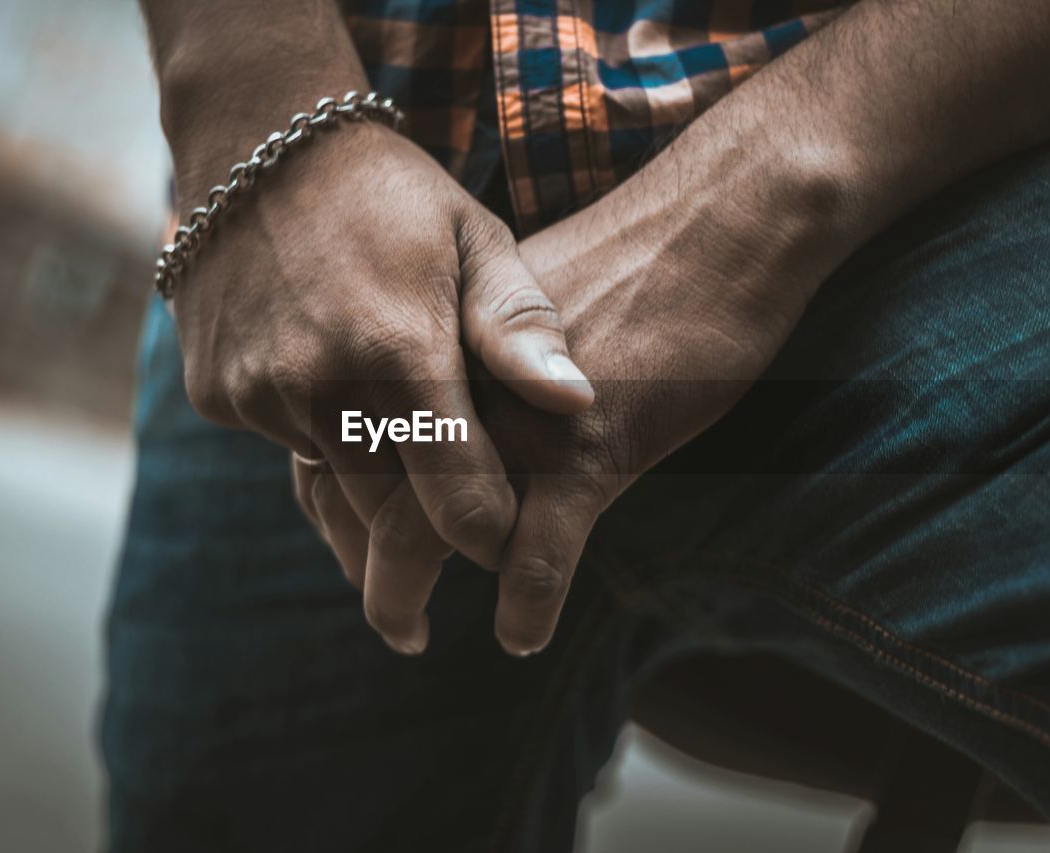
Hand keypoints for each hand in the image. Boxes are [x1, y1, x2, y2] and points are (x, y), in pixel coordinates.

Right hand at [171, 119, 594, 651]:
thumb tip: (579, 405)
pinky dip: (316, 447)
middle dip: (419, 555)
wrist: (260, 146)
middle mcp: (321, 384)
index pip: (459, 501)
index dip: (489, 537)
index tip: (504, 547)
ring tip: (390, 511)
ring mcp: (259, 392)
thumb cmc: (394, 198)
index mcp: (402, 350)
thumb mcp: (476, 240)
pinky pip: (283, 450)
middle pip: (390, 517)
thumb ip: (522, 326)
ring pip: (333, 489)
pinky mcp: (217, 395)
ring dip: (369, 495)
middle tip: (421, 611)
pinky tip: (332, 408)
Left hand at [295, 126, 853, 654]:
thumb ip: (479, 357)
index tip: (346, 551)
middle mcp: (462, 381)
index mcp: (439, 343)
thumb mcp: (525, 302)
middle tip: (383, 618)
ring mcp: (522, 416)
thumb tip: (448, 405)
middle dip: (361, 564)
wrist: (718, 221)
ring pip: (432, 527)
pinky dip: (525, 604)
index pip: (343, 434)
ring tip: (408, 638)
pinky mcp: (592, 445)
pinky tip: (520, 637)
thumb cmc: (632, 262)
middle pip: (368, 491)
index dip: (331, 506)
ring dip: (404, 593)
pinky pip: (538, 551)